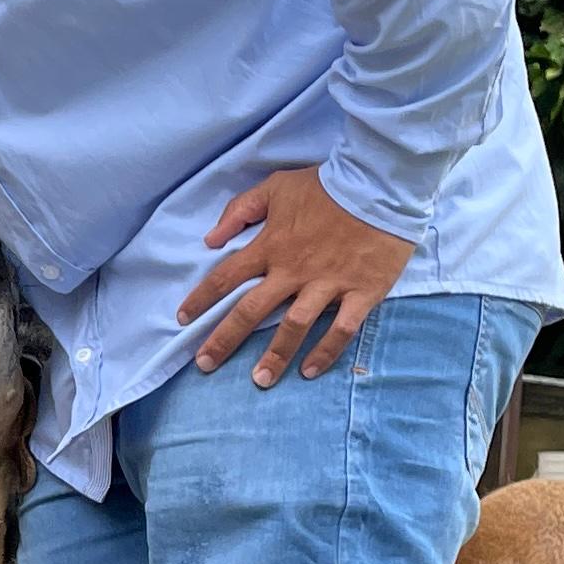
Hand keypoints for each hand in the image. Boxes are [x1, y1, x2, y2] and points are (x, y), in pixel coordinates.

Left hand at [178, 165, 414, 384]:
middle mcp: (293, 270)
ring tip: (260, 380)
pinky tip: (310, 371)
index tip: (183, 319)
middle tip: (205, 364)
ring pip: (295, 326)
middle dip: (224, 339)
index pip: (226, 276)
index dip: (201, 298)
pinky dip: (326, 352)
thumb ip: (241, 210)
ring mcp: (328, 284)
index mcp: (270, 246)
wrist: (380, 183)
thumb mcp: (276, 187)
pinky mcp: (361, 292)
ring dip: (275, 355)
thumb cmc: (326, 185)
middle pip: (251, 310)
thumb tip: (211, 238)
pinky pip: (341, 329)